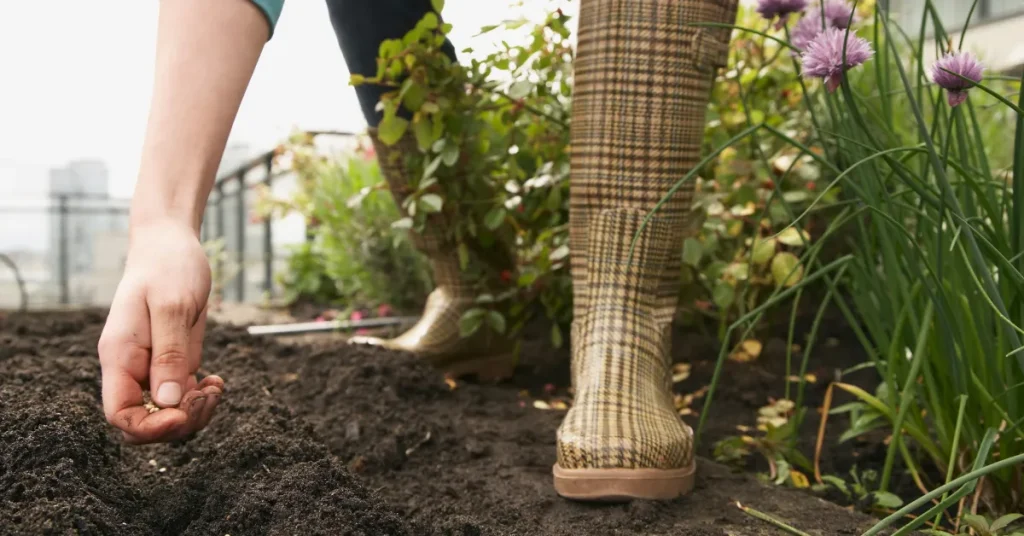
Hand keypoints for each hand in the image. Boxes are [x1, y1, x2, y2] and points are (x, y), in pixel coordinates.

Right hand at [98, 221, 222, 443]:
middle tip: (208, 394)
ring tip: (216, 387)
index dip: (150, 427)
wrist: (171, 243)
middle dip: (179, 422)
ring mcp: (152, 366)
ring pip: (167, 413)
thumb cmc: (168, 266)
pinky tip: (217, 381)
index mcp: (119, 356)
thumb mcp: (172, 306)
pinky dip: (201, 397)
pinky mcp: (173, 360)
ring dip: (195, 411)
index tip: (183, 412)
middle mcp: (132, 367)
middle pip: (144, 422)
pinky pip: (182, 397)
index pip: (120, 414)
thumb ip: (169, 354)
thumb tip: (167, 403)